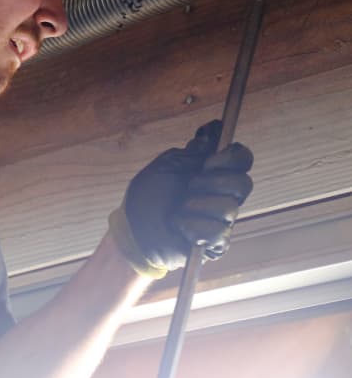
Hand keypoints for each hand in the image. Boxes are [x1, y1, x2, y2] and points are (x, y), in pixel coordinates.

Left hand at [109, 121, 252, 278]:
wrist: (134, 228)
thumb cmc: (149, 195)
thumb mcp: (167, 166)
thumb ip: (191, 152)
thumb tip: (210, 134)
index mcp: (213, 172)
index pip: (241, 159)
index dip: (231, 157)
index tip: (208, 161)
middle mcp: (222, 194)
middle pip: (244, 183)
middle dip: (214, 182)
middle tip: (191, 185)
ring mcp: (221, 219)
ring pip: (229, 208)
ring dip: (197, 204)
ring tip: (180, 207)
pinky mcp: (215, 243)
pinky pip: (218, 231)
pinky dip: (192, 225)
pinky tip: (179, 225)